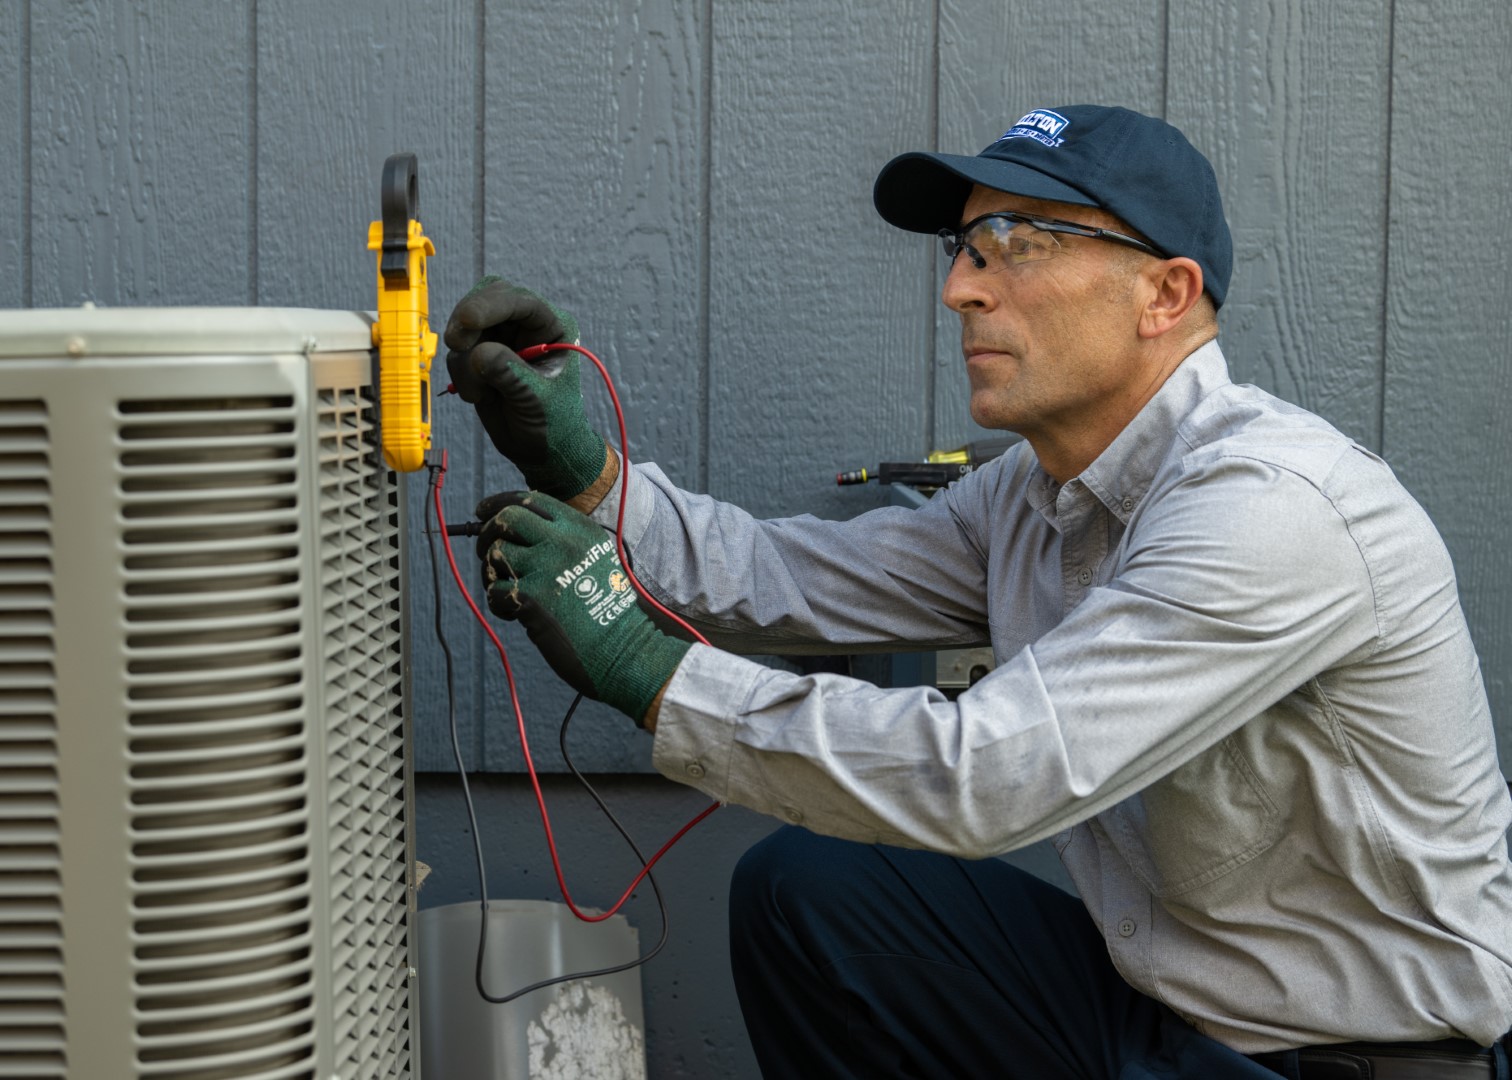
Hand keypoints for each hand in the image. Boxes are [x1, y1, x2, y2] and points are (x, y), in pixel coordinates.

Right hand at [444, 277, 607, 499]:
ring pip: (464, 328)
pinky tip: (481, 396)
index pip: (519, 301)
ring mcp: (500, 339)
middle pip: (486, 298)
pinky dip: (461, 375)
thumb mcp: (537, 399)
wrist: (541, 450)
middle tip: (456, 345)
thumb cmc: (554, 424)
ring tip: (483, 394)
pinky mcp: (479, 356)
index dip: (490, 305)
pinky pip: (456, 353)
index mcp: (551, 327)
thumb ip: (510, 373)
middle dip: (467, 322)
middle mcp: (525, 326)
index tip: (468, 321)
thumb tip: (479, 353)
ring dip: (465, 362)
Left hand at [476, 490, 690, 724]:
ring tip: (507, 591)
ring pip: (496, 554)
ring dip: (491, 572)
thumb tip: (518, 535)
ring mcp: (546, 567)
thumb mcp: (597, 561)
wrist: (627, 648)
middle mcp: (563, 542)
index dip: (500, 503)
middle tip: (486, 552)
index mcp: (581, 530)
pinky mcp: (530, 597)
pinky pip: (493, 589)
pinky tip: (514, 614)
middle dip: (487, 533)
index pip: (530, 500)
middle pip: (506, 519)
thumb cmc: (611, 612)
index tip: (483, 511)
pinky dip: (498, 602)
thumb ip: (565, 543)